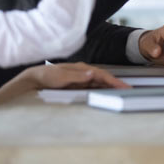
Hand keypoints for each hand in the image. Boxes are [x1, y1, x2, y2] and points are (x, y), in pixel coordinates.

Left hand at [0, 62, 128, 107]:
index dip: (114, 81)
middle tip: (129, 91)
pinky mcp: (78, 85)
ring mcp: (81, 78)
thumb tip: (92, 74)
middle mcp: (83, 73)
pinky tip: (107, 94)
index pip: (102, 75)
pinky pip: (93, 87)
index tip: (124, 87)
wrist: (34, 79)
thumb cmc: (46, 76)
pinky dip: (102, 90)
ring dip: (110, 88)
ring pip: (100, 83)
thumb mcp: (60, 77)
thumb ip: (76, 76)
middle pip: (104, 79)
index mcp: (82, 68)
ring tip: (122, 93)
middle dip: (116, 84)